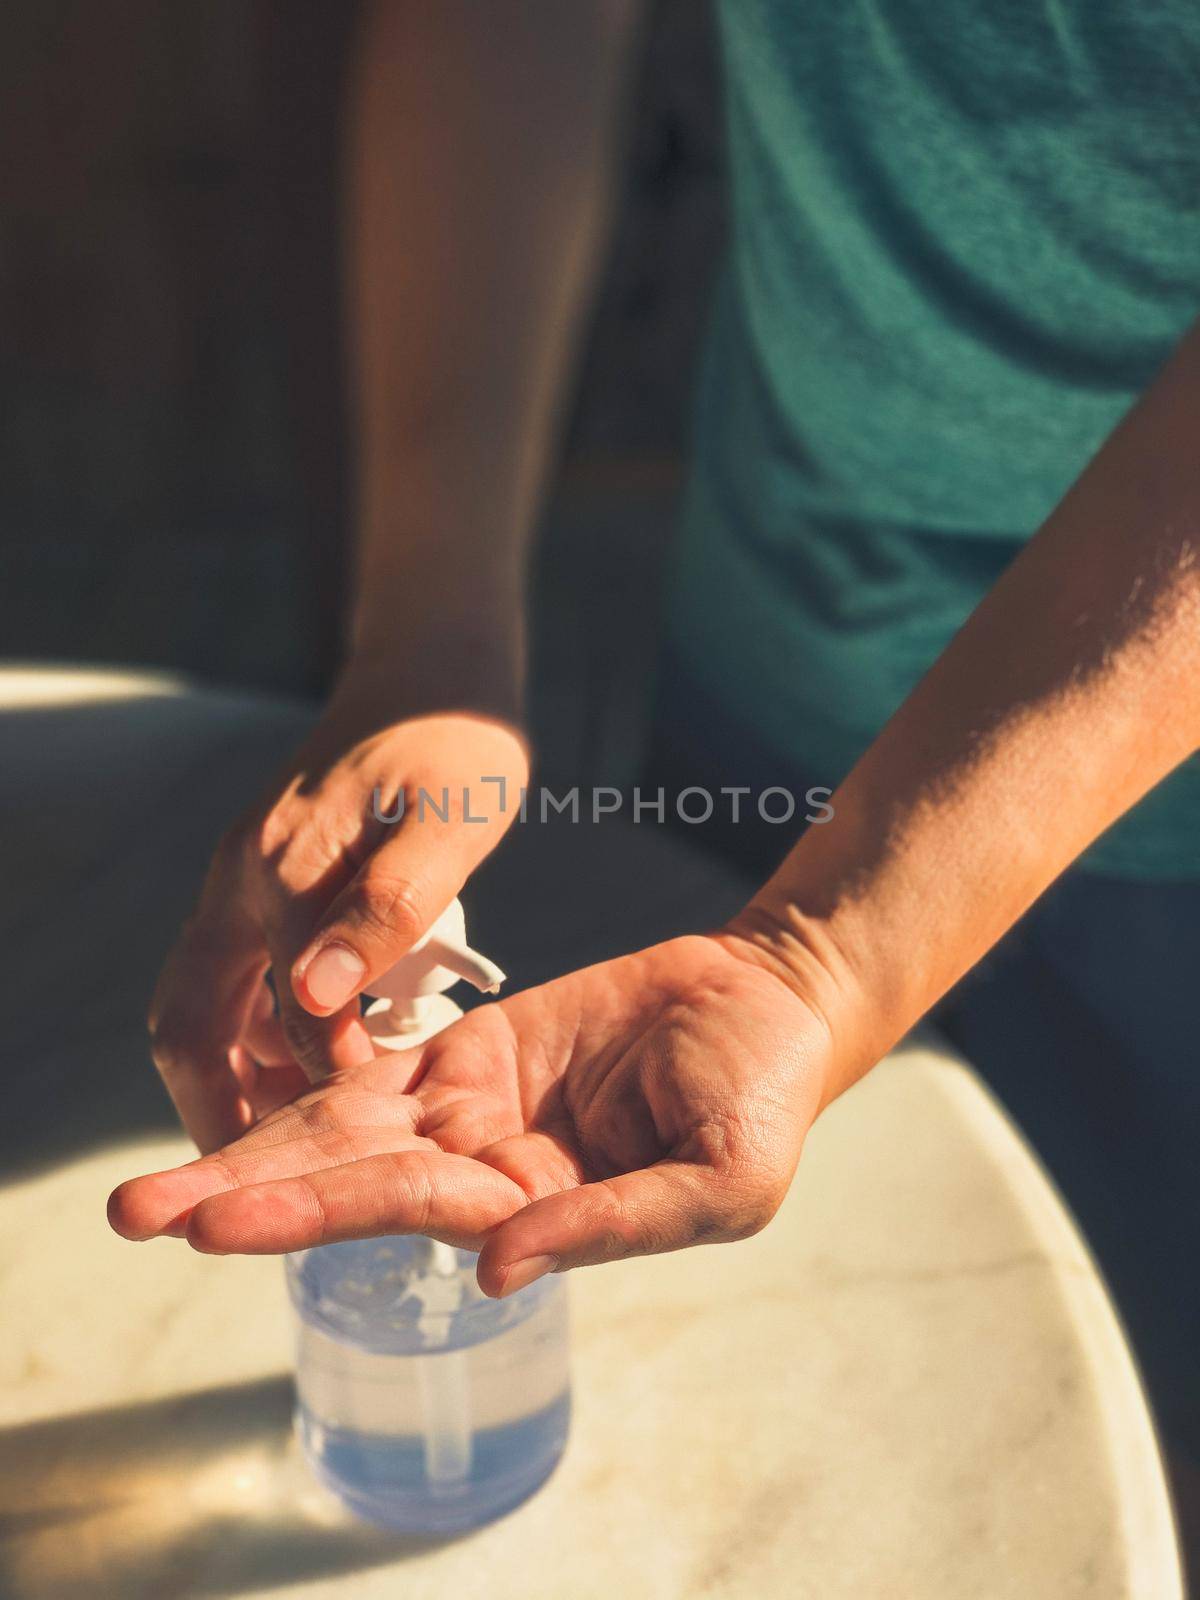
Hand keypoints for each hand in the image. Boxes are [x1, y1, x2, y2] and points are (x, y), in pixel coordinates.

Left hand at [112, 933, 834, 1293]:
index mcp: (537, 1213)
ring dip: (252, 1152)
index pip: (408, 1211)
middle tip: (138, 1211)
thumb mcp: (720, 1182)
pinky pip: (380, 1062)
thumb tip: (492, 1269)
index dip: (312, 1209)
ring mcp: (474, 1107)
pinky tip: (241, 1089)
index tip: (216, 1221)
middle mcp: (486, 1171)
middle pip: (346, 1181)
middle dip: (245, 1198)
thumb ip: (610, 1223)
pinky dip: (313, 1077)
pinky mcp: (473, 1047)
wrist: (768, 1001)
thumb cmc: (762, 1101)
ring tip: (155, 1189)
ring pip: (345, 1128)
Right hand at [147, 669, 528, 1153]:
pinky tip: (328, 1047)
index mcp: (277, 879)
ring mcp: (245, 876)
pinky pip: (240, 969)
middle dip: (218, 1108)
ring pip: (210, 1000)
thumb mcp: (447, 824)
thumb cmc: (458, 747)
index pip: (274, 1027)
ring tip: (310, 1128)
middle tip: (277, 1174)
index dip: (307, 1097)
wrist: (437, 672)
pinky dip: (265, 1023)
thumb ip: (386, 909)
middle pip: (190, 1024)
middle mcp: (241, 882)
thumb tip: (315, 1000)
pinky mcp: (265, 873)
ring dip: (242, 1068)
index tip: (349, 1155)